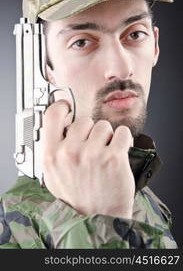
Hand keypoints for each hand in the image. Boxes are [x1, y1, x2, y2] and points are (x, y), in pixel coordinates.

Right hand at [42, 100, 134, 218]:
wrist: (97, 218)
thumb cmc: (77, 199)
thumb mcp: (54, 176)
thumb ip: (54, 150)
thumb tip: (58, 127)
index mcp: (52, 155)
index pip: (52, 115)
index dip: (61, 107)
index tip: (67, 107)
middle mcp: (70, 153)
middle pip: (84, 120)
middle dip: (90, 132)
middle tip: (92, 148)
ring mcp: (92, 154)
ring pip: (103, 126)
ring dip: (107, 138)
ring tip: (104, 155)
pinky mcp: (113, 157)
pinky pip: (122, 133)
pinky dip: (123, 140)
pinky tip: (118, 153)